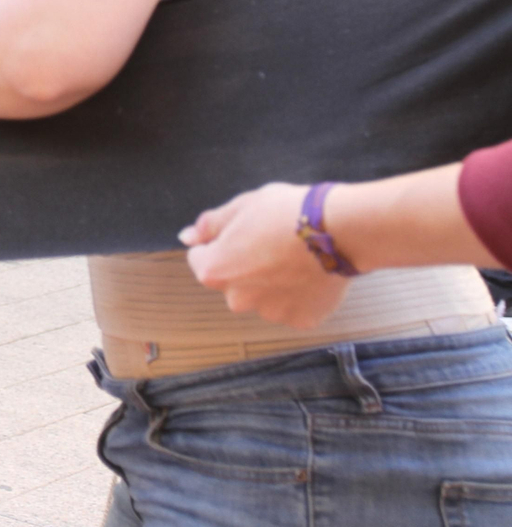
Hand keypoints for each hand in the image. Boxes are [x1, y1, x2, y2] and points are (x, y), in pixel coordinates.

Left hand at [181, 182, 349, 328]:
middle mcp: (237, 299)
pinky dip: (298, 294)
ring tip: (295, 258)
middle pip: (232, 281)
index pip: (200, 259)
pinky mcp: (301, 319)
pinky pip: (291, 306)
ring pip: (262, 296)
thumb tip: (187, 237)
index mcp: (215, 271)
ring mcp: (270, 312)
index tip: (242, 233)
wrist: (338, 229)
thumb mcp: (241, 207)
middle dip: (244, 266)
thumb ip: (209, 225)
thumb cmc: (286, 213)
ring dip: (271, 283)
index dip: (219, 243)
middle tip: (271, 243)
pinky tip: (310, 273)